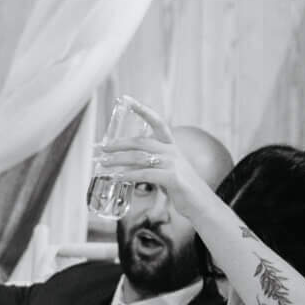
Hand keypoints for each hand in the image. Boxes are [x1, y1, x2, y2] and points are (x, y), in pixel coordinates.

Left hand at [91, 98, 223, 227]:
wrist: (202, 205)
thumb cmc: (183, 190)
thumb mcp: (167, 173)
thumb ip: (152, 167)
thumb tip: (128, 168)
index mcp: (172, 147)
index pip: (158, 123)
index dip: (143, 110)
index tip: (128, 100)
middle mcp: (173, 152)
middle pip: (141, 142)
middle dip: (119, 144)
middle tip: (101, 148)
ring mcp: (173, 164)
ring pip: (140, 158)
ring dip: (118, 160)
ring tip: (103, 164)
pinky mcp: (172, 178)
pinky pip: (145, 174)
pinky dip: (128, 176)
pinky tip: (116, 178)